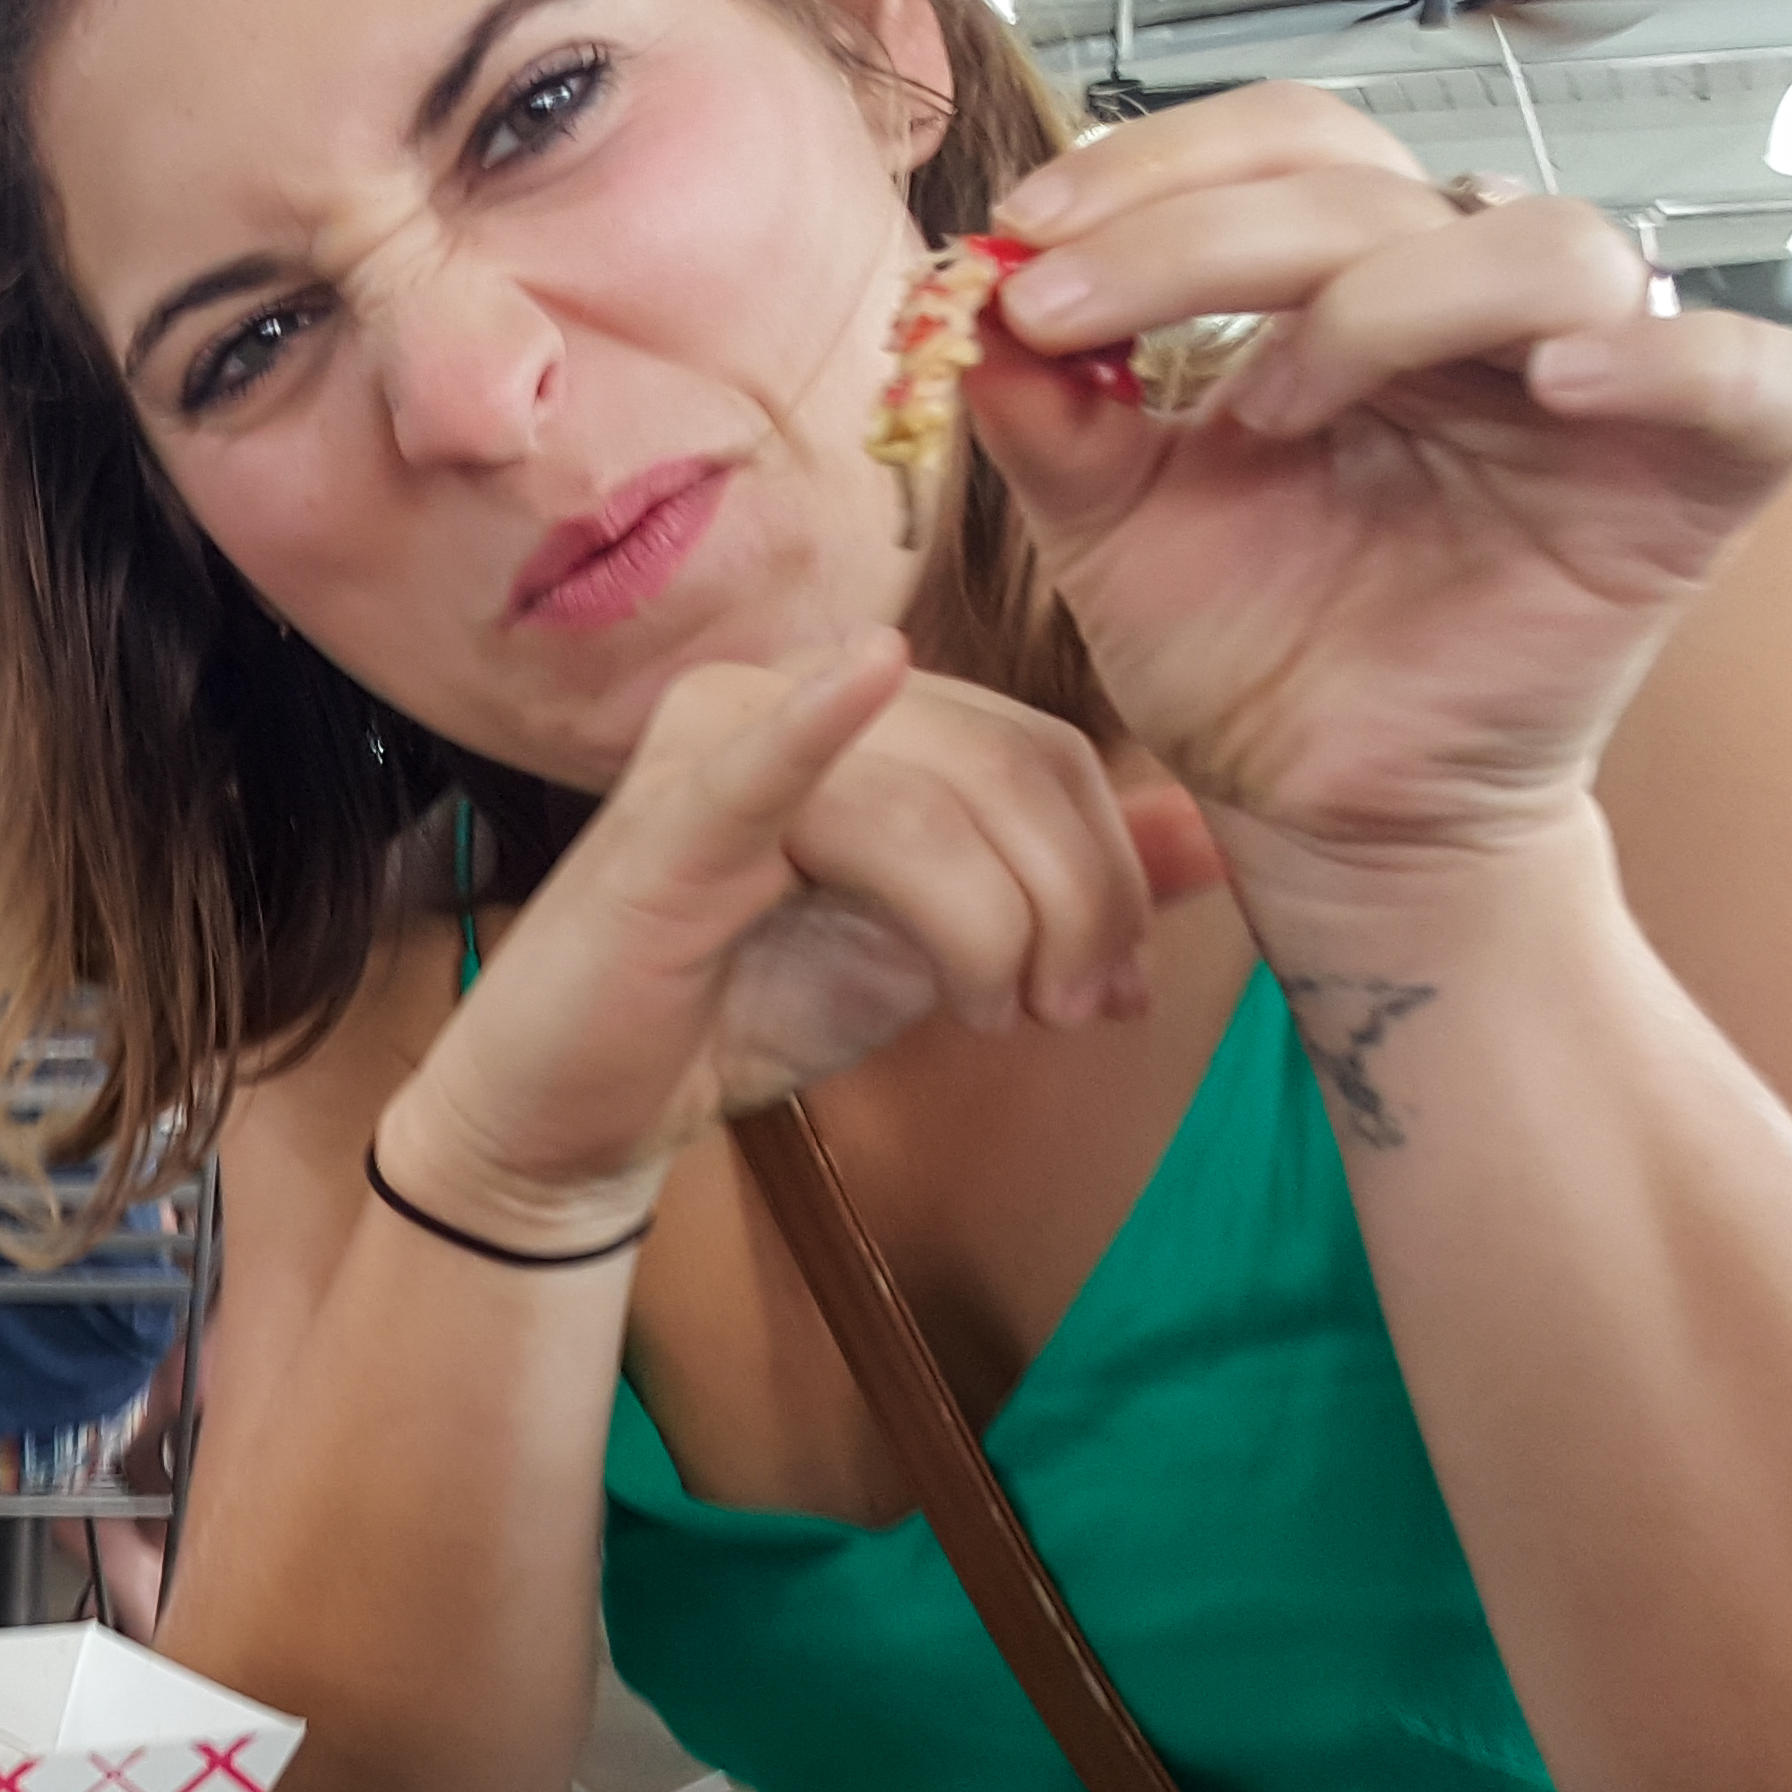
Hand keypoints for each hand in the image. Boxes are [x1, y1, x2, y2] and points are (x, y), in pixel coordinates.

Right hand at [384, 635, 1201, 1247]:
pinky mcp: (662, 821)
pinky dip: (812, 724)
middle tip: (1073, 1015)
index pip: (1039, 749)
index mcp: (861, 713)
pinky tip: (863, 679)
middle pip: (1005, 766)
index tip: (1114, 992)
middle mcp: (786, 694)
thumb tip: (1211, 838)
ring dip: (991, 926)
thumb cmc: (739, 1009)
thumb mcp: (934, 948)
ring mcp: (717, 743)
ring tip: (986, 1016)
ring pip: (926, 808)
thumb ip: (1056, 887)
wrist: (580, 1111)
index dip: (1106, 868)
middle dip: (1069, 903)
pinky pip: (759, 766)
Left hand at [974, 87, 1791, 899]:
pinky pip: (1752, 376)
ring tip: (1274, 406)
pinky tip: (1565, 379)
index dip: (1158, 167)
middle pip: (1382, 186)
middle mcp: (1478, 309)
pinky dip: (1673, 357)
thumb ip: (1050, 414)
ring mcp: (1599, 382)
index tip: (1025, 235)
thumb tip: (969, 305)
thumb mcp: (1108, 527)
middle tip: (1073, 307)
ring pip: (1548, 243)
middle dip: (1203, 232)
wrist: (1321, 812)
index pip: (1289, 149)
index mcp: (1355, 289)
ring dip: (1387, 297)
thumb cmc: (1248, 654)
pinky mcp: (1698, 475)